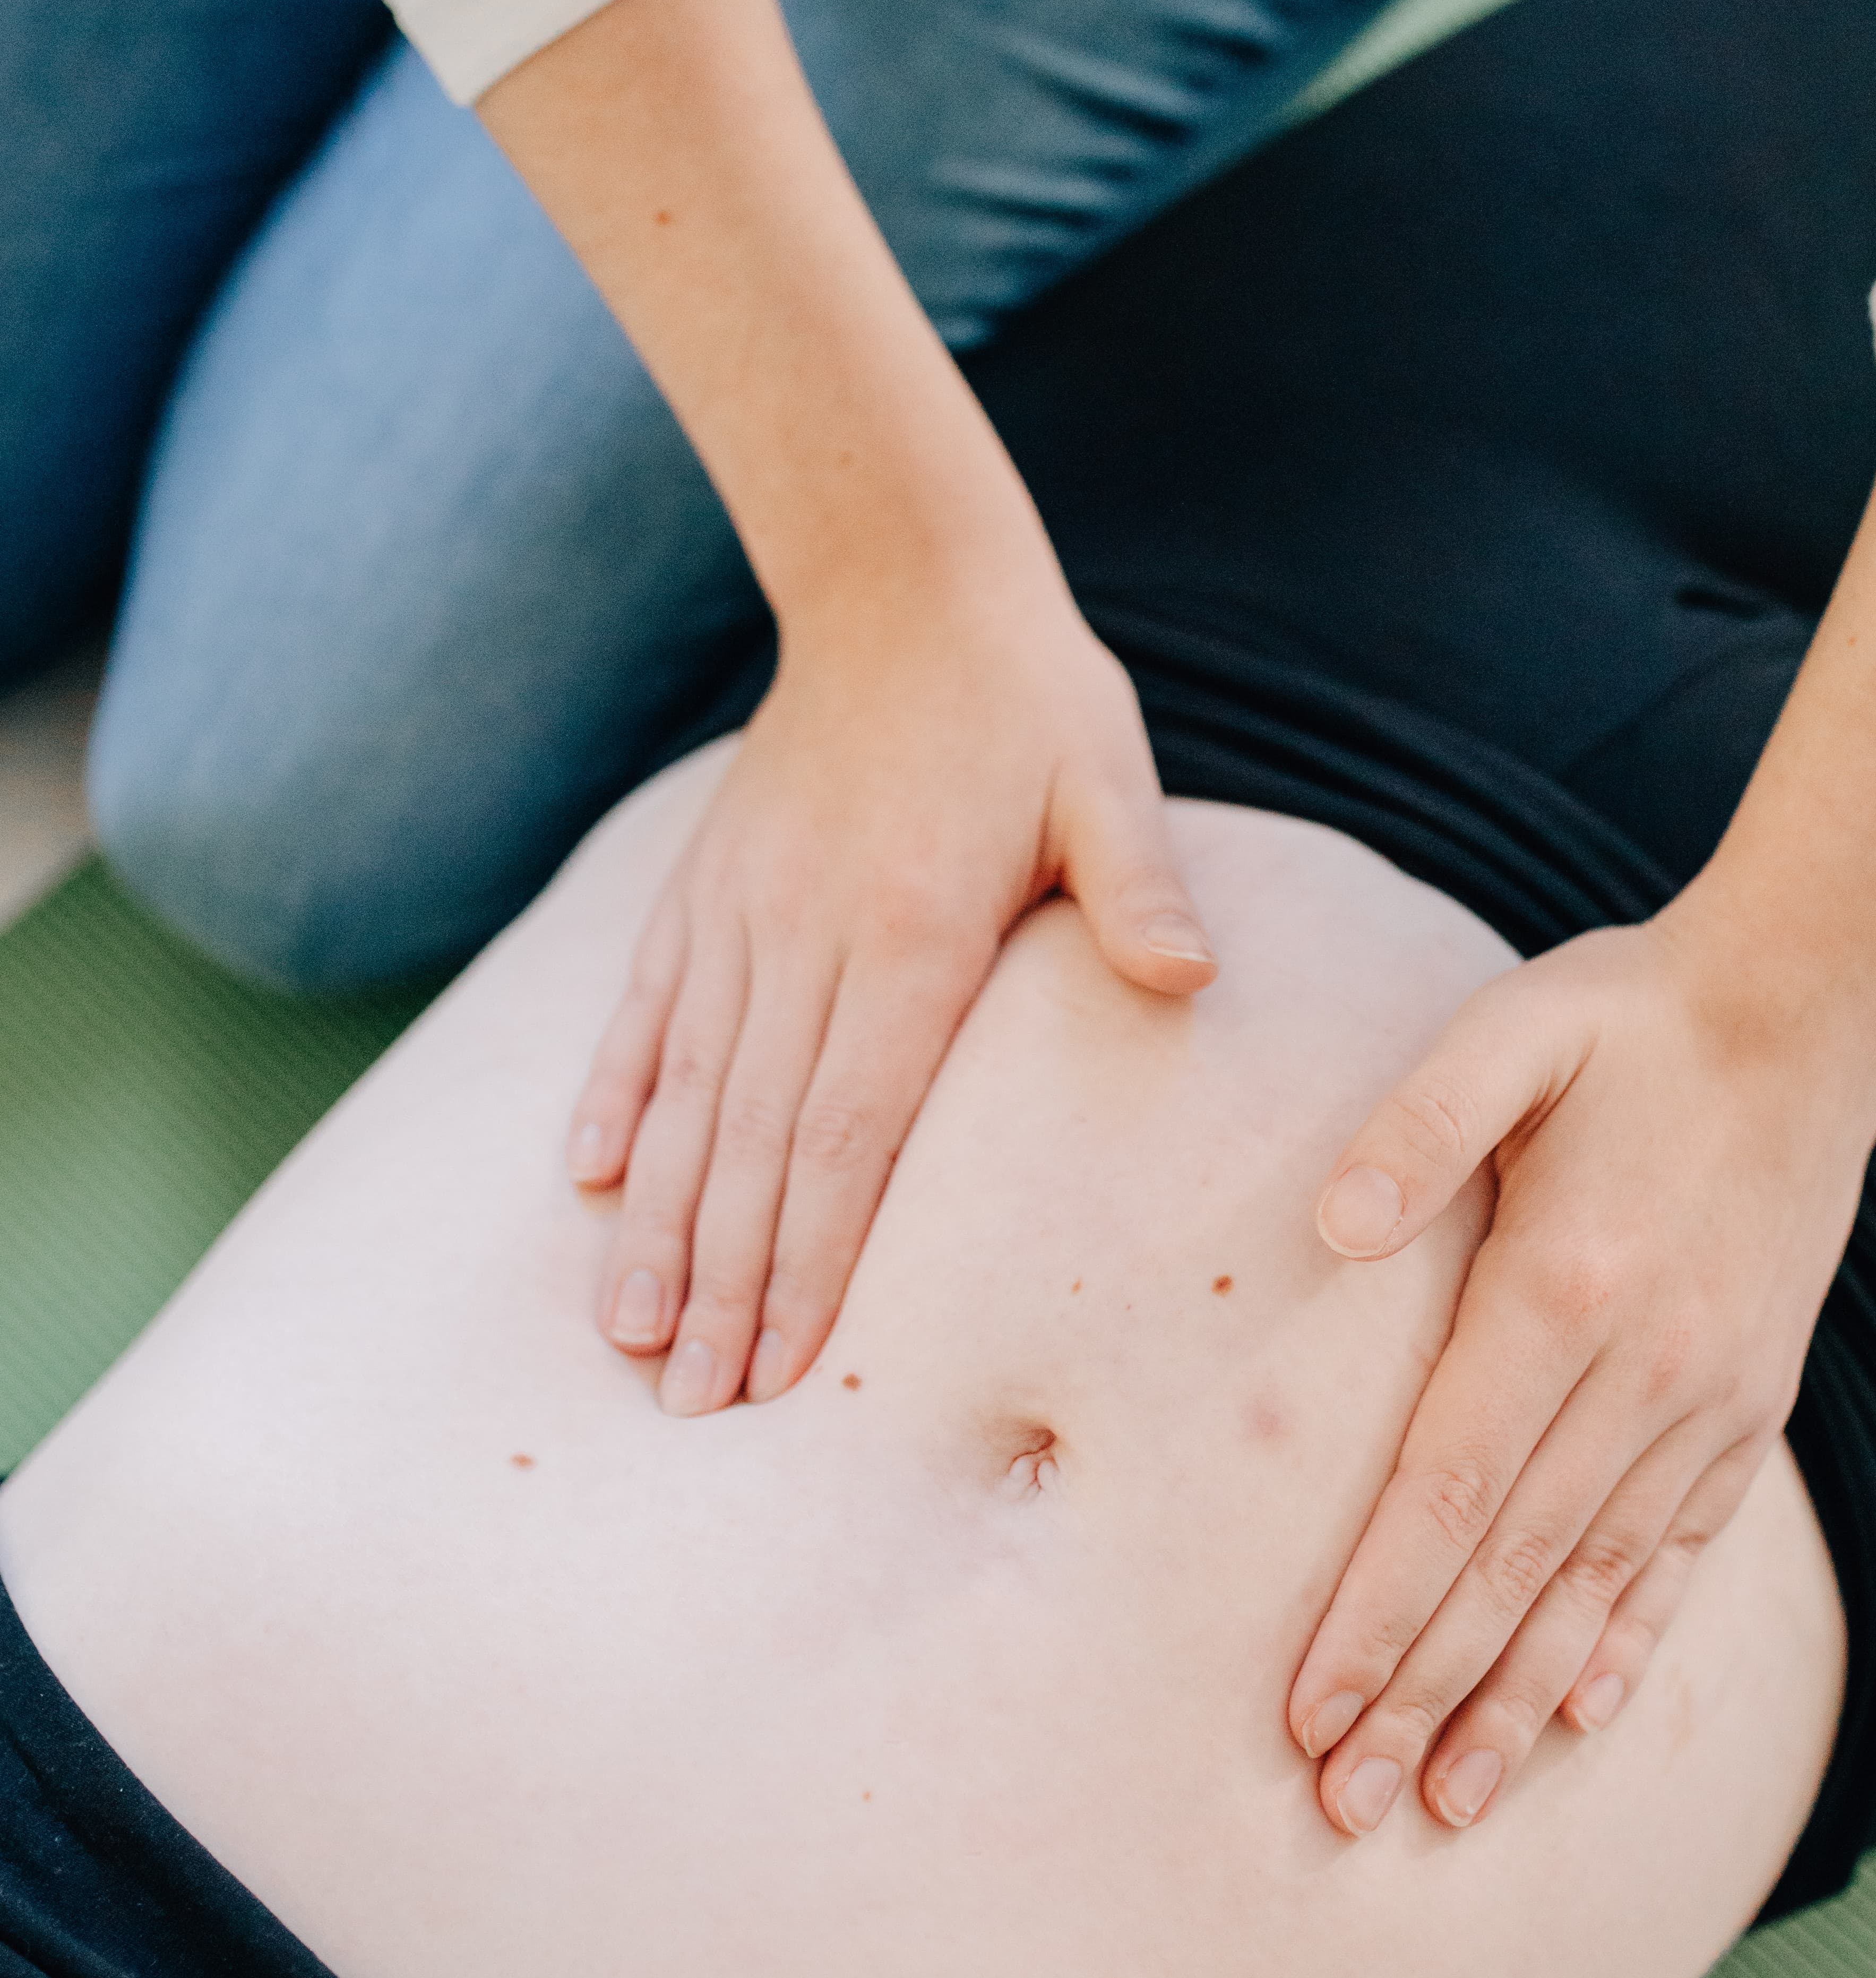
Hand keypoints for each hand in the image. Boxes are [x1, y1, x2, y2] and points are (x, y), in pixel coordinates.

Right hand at [567, 564, 1214, 1410]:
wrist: (904, 576)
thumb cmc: (1027, 696)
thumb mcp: (1108, 777)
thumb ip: (1138, 885)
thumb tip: (1186, 976)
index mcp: (914, 934)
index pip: (850, 1131)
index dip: (809, 1255)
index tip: (778, 1360)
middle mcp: (809, 937)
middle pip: (757, 1145)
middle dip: (722, 1283)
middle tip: (691, 1401)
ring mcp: (743, 914)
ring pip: (687, 1095)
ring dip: (658, 1222)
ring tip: (627, 1334)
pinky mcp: (703, 886)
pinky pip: (645, 1008)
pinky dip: (614, 1095)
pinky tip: (587, 1181)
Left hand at [1286, 896, 1875, 1834]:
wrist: (1805, 1009)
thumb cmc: (1625, 1019)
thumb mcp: (1511, 1030)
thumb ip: (1416, 1126)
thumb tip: (1330, 1225)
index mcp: (1564, 1291)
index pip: (1447, 1495)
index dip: (1374, 1616)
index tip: (1308, 1714)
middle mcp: (1644, 1370)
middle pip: (1510, 1572)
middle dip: (1421, 1699)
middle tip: (1346, 1810)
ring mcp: (1709, 1398)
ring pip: (1595, 1584)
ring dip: (1516, 1702)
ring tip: (1449, 1805)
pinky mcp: (1750, 1405)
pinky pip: (1682, 1547)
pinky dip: (1629, 1635)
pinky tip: (1581, 1713)